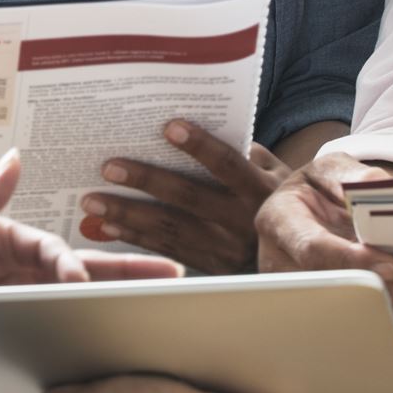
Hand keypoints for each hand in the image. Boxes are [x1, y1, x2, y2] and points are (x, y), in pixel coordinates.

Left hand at [0, 152, 182, 384]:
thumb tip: (14, 158)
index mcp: (3, 240)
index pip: (51, 249)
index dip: (69, 264)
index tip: (79, 280)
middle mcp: (14, 270)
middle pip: (78, 271)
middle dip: (126, 271)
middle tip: (174, 274)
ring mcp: (13, 304)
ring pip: (72, 303)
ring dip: (113, 304)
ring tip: (157, 310)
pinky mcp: (7, 335)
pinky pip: (50, 333)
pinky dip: (80, 338)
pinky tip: (110, 349)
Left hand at [80, 120, 288, 272]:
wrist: (300, 253)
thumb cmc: (277, 196)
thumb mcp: (272, 170)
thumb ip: (241, 150)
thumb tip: (200, 125)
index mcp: (259, 189)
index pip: (227, 164)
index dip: (199, 145)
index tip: (168, 126)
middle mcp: (242, 221)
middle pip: (188, 198)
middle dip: (146, 181)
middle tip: (108, 167)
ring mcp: (225, 249)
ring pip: (170, 229)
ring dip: (128, 215)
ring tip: (92, 201)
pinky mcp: (211, 268)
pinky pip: (168, 251)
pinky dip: (136, 238)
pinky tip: (108, 226)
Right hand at [256, 151, 392, 326]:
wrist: (308, 209)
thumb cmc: (318, 187)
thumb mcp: (330, 169)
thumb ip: (354, 176)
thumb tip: (385, 188)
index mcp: (280, 222)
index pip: (312, 249)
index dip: (352, 261)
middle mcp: (287, 265)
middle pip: (343, 290)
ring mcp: (309, 293)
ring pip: (362, 312)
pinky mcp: (333, 308)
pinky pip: (372, 318)